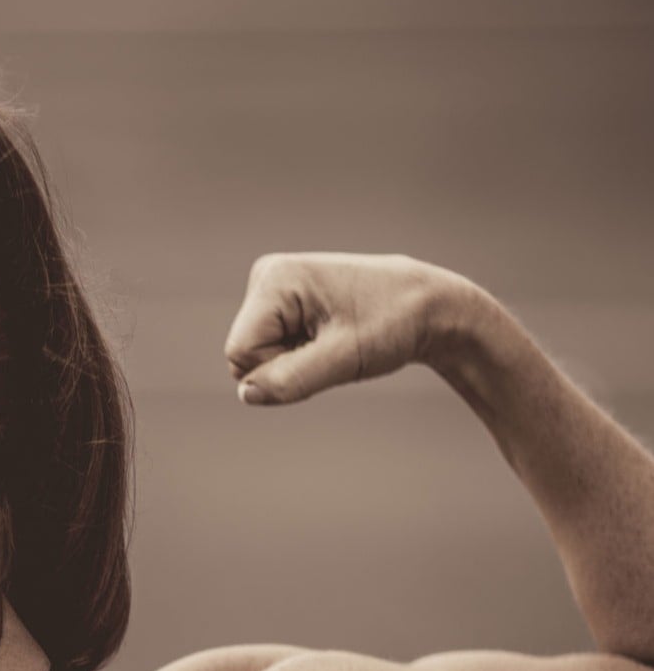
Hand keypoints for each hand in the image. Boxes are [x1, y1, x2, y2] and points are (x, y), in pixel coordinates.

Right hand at [223, 252, 459, 405]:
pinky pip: (269, 349)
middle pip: (243, 354)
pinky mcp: (283, 301)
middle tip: (331, 350)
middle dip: (283, 366)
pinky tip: (329, 339)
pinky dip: (298, 356)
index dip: (276, 370)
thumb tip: (247, 394)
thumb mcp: (344, 358)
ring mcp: (274, 288)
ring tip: (333, 342)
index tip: (322, 355)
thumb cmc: (394, 323)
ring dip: (292, 362)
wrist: (429, 306)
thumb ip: (291, 380)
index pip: (240, 352)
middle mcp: (267, 276)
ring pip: (256, 356)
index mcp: (277, 278)